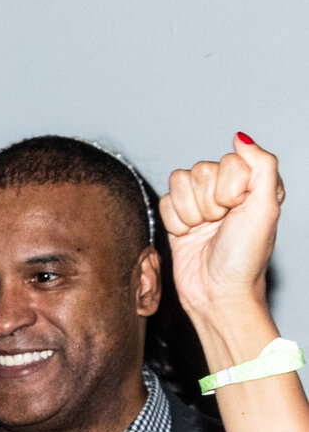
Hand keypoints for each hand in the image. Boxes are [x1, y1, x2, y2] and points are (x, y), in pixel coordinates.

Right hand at [164, 134, 283, 321]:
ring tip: (204, 230)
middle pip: (200, 170)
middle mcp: (226, 190)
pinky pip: (164, 201)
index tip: (238, 209)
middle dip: (208, 202)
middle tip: (220, 224)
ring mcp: (201, 204)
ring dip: (190, 212)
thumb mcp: (266, 207)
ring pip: (179, 183)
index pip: (228, 161)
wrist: (218, 293)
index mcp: (253, 184)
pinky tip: (189, 235)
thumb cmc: (245, 258)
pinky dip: (175, 222)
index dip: (229, 187)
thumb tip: (241, 138)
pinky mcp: (178, 218)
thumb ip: (262, 165)